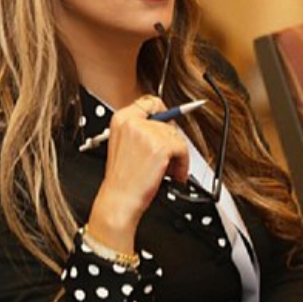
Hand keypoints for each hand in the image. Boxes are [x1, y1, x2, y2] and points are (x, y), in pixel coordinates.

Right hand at [87, 95, 188, 253]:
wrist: (119, 200)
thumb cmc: (122, 179)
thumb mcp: (124, 144)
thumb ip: (141, 130)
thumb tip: (165, 126)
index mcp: (121, 118)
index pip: (150, 102)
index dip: (163, 113)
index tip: (171, 121)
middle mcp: (132, 121)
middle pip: (167, 120)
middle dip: (171, 141)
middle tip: (169, 159)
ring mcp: (147, 132)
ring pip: (176, 135)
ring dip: (178, 155)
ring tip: (169, 171)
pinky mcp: (160, 146)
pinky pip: (182, 149)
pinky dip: (183, 163)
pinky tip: (174, 174)